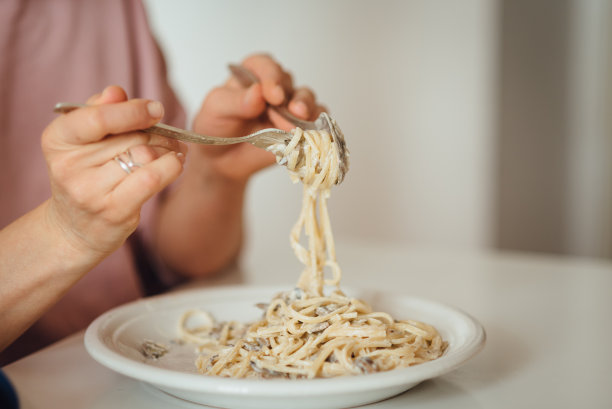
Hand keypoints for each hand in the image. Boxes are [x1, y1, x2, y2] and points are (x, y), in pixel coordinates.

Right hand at [42, 86, 186, 257]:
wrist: (75, 230)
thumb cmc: (86, 177)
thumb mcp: (82, 141)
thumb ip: (99, 111)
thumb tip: (117, 92)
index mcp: (57, 140)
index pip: (97, 117)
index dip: (132, 110)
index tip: (156, 109)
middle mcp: (68, 167)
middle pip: (131, 136)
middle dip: (158, 132)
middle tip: (169, 134)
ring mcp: (91, 191)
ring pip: (145, 155)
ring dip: (168, 149)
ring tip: (173, 150)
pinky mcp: (114, 211)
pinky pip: (152, 178)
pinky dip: (171, 167)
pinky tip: (175, 164)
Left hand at [191, 54, 325, 181]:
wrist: (222, 160)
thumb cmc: (216, 128)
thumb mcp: (216, 110)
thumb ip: (235, 101)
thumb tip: (258, 93)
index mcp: (252, 75)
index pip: (266, 66)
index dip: (272, 76)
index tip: (273, 94)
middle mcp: (273, 88)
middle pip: (289, 82)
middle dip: (290, 96)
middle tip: (291, 110)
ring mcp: (288, 108)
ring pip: (306, 99)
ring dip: (306, 108)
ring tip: (298, 122)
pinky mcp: (298, 128)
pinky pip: (315, 121)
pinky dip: (316, 125)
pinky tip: (309, 132)